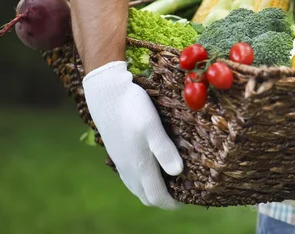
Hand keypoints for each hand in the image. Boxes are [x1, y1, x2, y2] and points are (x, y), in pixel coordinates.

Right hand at [82, 61, 182, 208]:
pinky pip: (131, 176)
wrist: (105, 92)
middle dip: (164, 199)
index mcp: (140, 167)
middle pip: (146, 196)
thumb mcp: (153, 127)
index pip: (156, 197)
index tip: (188, 199)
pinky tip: (152, 165)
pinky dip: (143, 179)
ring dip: (152, 189)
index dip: (172, 203)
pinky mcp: (117, 152)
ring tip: (170, 180)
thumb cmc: (133, 108)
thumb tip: (178, 173)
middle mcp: (129, 169)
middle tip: (182, 191)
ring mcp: (121, 161)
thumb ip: (164, 150)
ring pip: (137, 187)